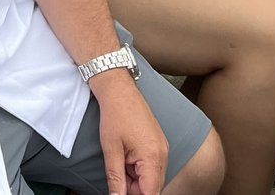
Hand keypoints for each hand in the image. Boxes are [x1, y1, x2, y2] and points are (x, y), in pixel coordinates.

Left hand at [91, 75, 167, 194]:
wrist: (119, 90)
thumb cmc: (115, 114)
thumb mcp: (111, 150)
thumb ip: (115, 179)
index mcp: (153, 158)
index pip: (151, 193)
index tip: (122, 193)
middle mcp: (162, 155)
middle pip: (152, 187)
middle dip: (133, 188)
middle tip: (116, 175)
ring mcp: (162, 149)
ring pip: (150, 178)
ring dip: (134, 178)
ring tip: (119, 160)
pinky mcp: (157, 145)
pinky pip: (151, 166)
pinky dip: (137, 168)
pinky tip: (125, 156)